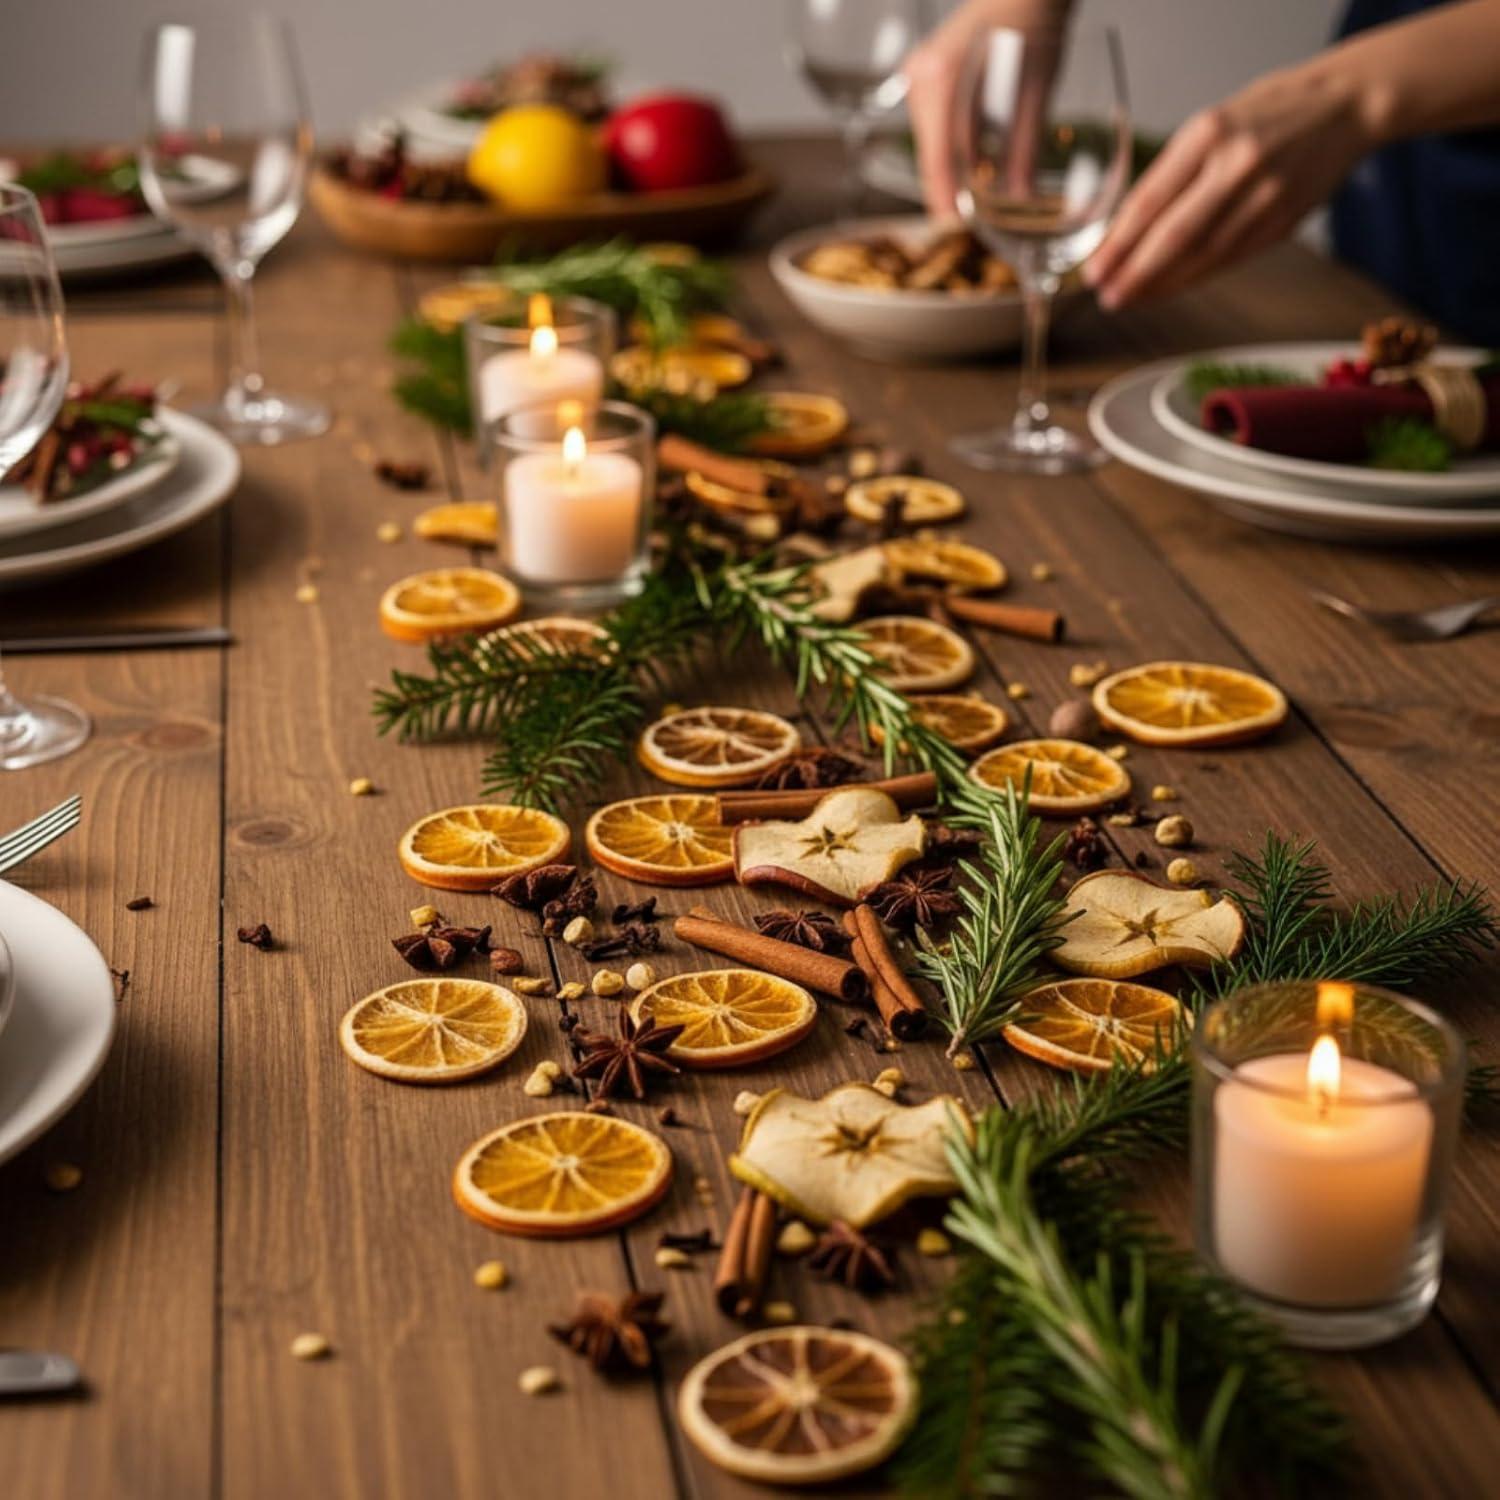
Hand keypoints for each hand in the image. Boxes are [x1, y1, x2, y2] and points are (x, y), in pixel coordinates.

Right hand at [904, 0, 1068, 218]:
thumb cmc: (1035, 21)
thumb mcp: (1036, 91)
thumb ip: (1025, 149)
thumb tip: (1021, 198)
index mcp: (942, 80)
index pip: (936, 157)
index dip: (943, 197)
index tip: (952, 226)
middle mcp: (921, 78)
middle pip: (930, 152)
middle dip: (950, 186)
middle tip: (971, 218)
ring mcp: (919, 76)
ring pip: (932, 141)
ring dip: (953, 165)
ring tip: (979, 189)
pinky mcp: (926, 76)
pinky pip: (936, 124)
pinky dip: (954, 145)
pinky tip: (976, 156)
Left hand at [1085, 63, 1374, 308]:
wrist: (1345, 107)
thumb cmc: (1268, 113)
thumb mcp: (1212, 123)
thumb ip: (1173, 172)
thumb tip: (1125, 230)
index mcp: (1209, 133)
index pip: (1151, 200)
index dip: (1118, 243)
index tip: (1093, 270)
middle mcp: (1238, 164)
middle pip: (1175, 236)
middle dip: (1135, 273)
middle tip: (1107, 296)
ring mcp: (1266, 196)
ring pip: (1202, 256)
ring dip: (1161, 284)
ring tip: (1130, 298)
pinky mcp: (1284, 222)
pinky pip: (1229, 260)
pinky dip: (1194, 279)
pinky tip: (1168, 289)